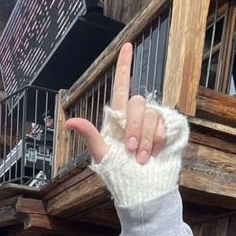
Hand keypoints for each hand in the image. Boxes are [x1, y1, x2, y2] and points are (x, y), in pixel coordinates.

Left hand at [64, 42, 165, 164]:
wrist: (141, 189)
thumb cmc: (120, 174)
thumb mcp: (102, 154)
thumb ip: (89, 135)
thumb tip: (69, 121)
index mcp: (118, 119)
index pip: (122, 86)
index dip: (125, 66)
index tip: (127, 46)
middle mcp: (135, 117)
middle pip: (137, 103)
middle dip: (133, 127)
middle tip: (130, 149)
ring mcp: (152, 124)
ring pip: (150, 115)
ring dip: (145, 139)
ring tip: (140, 158)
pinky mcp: (166, 132)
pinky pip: (164, 125)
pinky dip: (157, 141)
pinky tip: (154, 154)